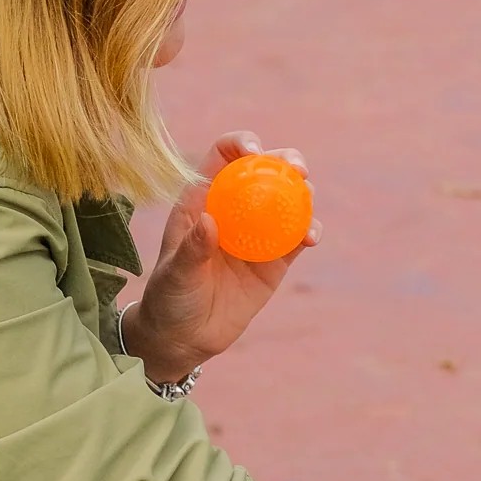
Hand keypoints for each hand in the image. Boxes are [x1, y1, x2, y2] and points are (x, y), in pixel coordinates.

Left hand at [125, 131, 321, 381]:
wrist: (184, 336)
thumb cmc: (169, 297)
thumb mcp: (175, 273)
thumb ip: (192, 248)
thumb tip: (210, 221)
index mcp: (202, 200)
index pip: (222, 159)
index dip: (239, 144)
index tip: (254, 149)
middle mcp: (233, 210)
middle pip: (263, 172)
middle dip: (284, 161)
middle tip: (297, 168)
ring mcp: (256, 235)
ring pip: (286, 201)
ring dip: (303, 192)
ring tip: (308, 195)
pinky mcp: (274, 262)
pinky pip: (296, 239)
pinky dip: (308, 232)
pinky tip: (312, 236)